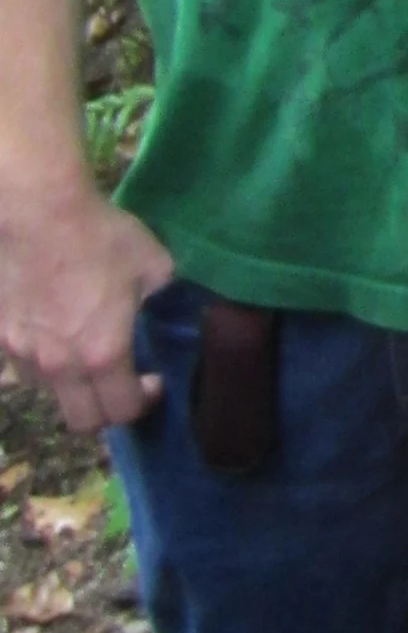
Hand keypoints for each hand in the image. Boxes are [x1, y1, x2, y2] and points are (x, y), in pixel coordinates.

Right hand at [0, 177, 171, 431]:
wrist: (36, 211)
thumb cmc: (100, 236)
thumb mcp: (154, 263)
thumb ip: (162, 294)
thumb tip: (162, 302)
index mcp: (104, 354)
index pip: (122, 412)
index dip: (143, 402)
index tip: (152, 380)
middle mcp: (59, 365)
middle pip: (81, 421)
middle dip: (105, 410)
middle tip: (119, 380)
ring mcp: (22, 353)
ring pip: (47, 392)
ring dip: (69, 383)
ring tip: (81, 351)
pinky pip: (20, 363)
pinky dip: (39, 358)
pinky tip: (49, 329)